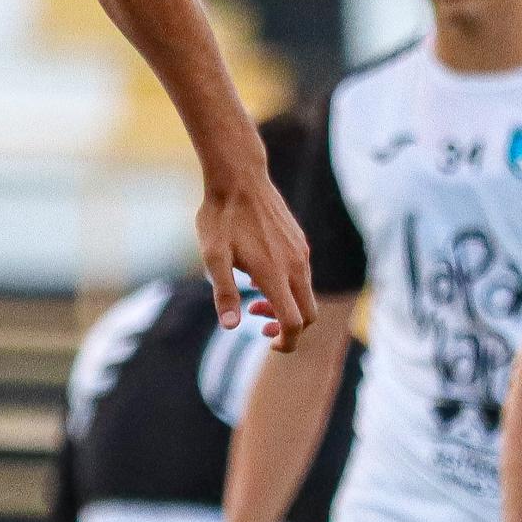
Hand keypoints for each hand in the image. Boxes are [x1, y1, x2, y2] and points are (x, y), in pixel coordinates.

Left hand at [195, 165, 316, 351]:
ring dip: (285, 305)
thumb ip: (224, 293)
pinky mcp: (299, 242)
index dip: (286, 342)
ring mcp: (300, 252)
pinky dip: (287, 287)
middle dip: (288, 328)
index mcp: (276, 274)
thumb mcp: (213, 257)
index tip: (268, 343)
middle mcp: (296, 265)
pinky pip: (302, 275)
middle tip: (256, 319)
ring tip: (251, 297)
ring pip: (306, 294)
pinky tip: (258, 274)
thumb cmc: (221, 218)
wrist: (239, 177)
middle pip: (308, 314)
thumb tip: (231, 326)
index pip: (294, 323)